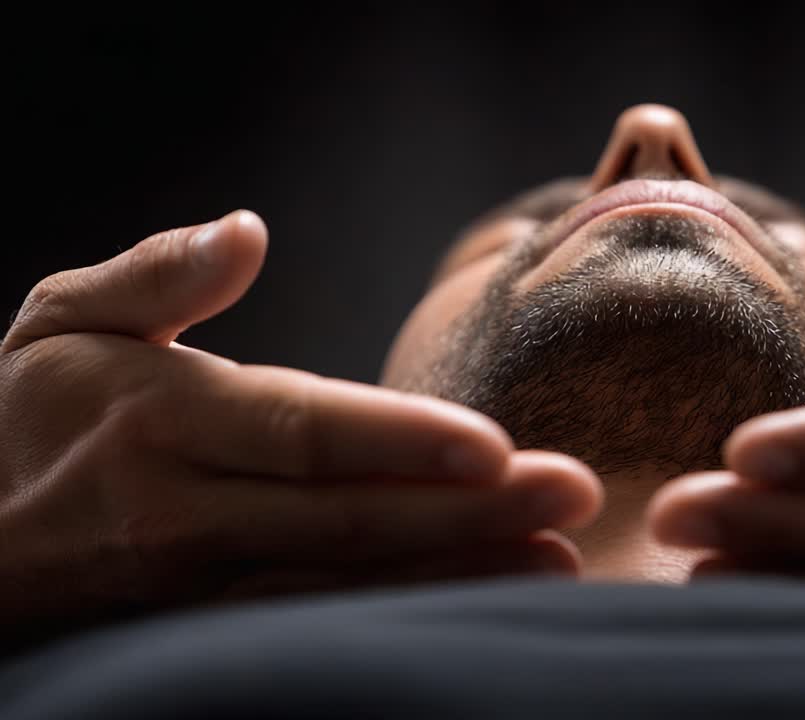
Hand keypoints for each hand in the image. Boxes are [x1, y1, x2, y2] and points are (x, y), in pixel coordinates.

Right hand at [0, 212, 601, 641]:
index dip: (400, 439)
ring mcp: (201, 585)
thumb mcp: (60, 324)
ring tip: (556, 558)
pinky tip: (482, 595)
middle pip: (349, 516)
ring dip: (457, 573)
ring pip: (347, 585)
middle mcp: (188, 511)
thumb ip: (156, 274)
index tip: (495, 442)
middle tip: (576, 494)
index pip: (303, 430)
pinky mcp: (211, 629)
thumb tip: (248, 230)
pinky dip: (406, 613)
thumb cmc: (30, 419)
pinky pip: (322, 625)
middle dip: (470, 509)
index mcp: (165, 420)